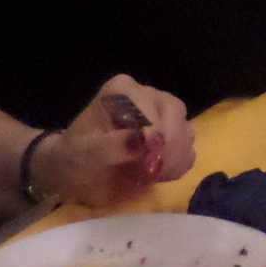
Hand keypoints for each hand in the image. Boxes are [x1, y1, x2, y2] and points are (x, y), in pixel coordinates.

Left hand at [38, 77, 194, 205]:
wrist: (76, 174)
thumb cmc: (76, 159)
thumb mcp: (83, 155)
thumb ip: (109, 146)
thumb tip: (141, 141)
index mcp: (122, 91)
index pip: (150, 106)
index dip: (154, 133)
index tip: (146, 163)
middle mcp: (146, 95)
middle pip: (174, 112)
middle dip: (169, 146)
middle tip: (153, 172)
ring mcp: (162, 114)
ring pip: (186, 129)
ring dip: (175, 158)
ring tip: (152, 175)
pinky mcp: (172, 134)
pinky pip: (189, 147)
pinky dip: (180, 164)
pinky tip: (160, 175)